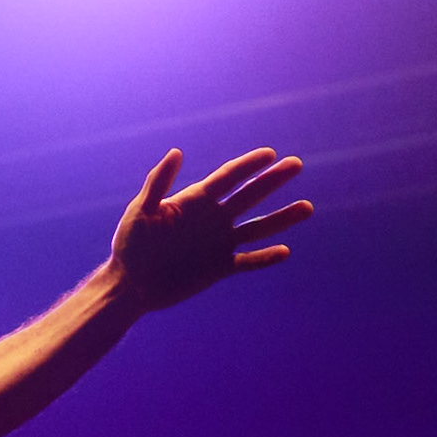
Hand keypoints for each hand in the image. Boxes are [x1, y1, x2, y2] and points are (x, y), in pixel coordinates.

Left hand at [109, 147, 312, 310]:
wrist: (129, 284)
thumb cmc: (129, 245)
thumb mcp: (140, 212)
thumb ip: (158, 185)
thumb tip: (177, 152)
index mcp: (195, 201)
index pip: (227, 178)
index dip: (248, 165)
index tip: (269, 154)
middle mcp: (212, 219)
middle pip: (249, 196)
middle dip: (272, 181)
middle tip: (296, 164)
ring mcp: (218, 243)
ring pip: (257, 228)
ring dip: (281, 219)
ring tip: (307, 208)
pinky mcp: (219, 268)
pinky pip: (248, 261)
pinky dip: (265, 258)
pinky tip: (285, 252)